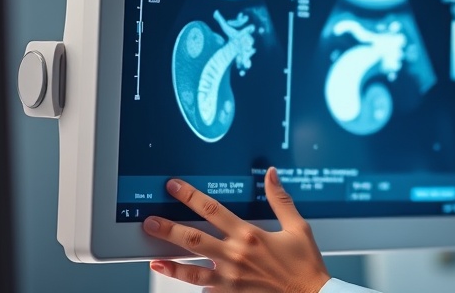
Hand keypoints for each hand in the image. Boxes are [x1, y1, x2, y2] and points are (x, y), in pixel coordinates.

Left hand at [143, 167, 330, 291]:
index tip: (174, 187)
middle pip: (193, 238)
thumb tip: (271, 174)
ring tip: (153, 259)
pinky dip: (194, 287)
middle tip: (149, 222)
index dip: (190, 196)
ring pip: (192, 270)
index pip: (212, 209)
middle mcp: (236, 255)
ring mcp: (230, 278)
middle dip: (168, 229)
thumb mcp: (297, 226)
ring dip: (170, 263)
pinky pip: (206, 290)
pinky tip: (183, 284)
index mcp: (249, 234)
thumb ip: (280, 200)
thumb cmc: (305, 263)